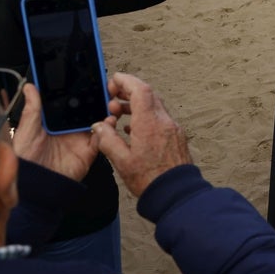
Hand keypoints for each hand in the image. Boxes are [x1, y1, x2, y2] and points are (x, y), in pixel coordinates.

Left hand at [14, 83, 107, 181]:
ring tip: (110, 102)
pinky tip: (109, 121)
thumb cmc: (25, 160)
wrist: (35, 187)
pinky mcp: (89, 152)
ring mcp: (81, 139)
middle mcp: (70, 129)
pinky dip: (108, 129)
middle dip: (99, 98)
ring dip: (107, 111)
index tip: (90, 77)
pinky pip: (103, 138)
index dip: (81, 90)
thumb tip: (30, 86)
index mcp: (55, 122)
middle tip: (107, 87)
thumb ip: (33, 109)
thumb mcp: (27, 130)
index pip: (71, 102)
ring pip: (99, 121)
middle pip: (89, 109)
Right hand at [92, 73, 191, 197]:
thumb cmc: (149, 180)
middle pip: (148, 96)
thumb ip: (108, 140)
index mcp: (150, 124)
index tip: (114, 80)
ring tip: (116, 113)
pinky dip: (144, 116)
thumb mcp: (121, 161)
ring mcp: (173, 129)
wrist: (175, 193)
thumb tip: (99, 126)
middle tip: (111, 97)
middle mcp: (164, 121)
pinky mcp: (176, 137)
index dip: (127, 81)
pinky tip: (132, 129)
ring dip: (135, 105)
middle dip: (128, 91)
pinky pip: (159, 118)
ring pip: (154, 107)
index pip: (140, 91)